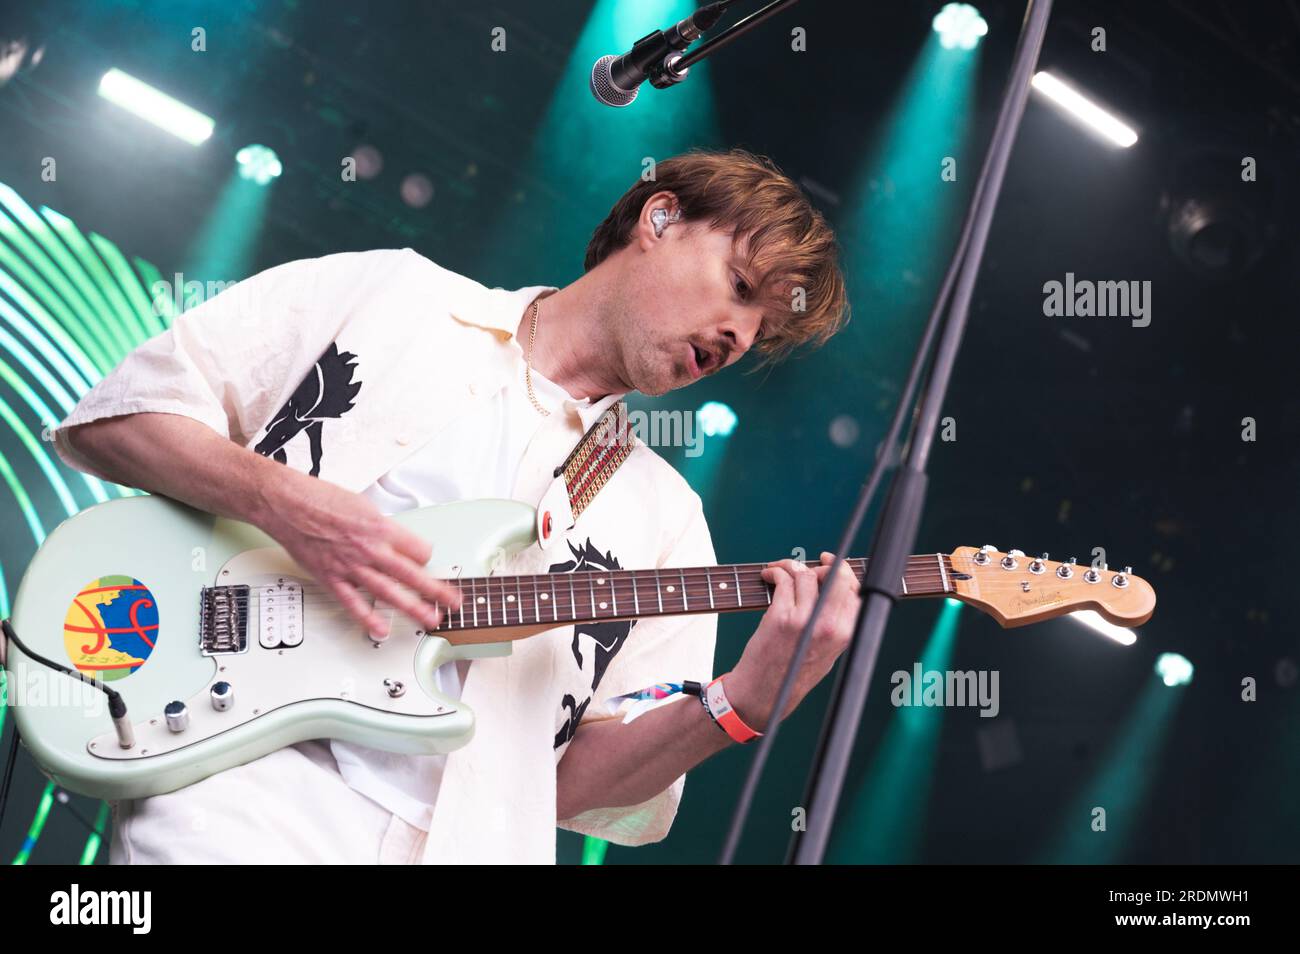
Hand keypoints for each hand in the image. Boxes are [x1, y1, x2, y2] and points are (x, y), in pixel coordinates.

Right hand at [258, 469, 460, 639]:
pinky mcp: (332, 577)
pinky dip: (368, 618)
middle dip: (436, 591)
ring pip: (389, 592)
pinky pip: (353, 603)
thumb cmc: (321, 499)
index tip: (426, 562)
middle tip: (452, 603)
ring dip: (413, 608)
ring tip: (430, 620)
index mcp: (381, 528)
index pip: (419, 550)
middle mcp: (370, 549)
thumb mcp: (364, 506)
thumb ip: (381, 527)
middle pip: (412, 575)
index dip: (425, 557)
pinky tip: (381, 630)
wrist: (288, 503)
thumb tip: (393, 540)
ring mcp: (351, 566)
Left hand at [724, 553, 860, 730]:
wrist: (765, 693)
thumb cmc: (794, 673)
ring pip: (806, 574)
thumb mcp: (829, 651)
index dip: (841, 571)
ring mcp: (805, 620)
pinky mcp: (780, 616)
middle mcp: (830, 626)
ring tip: (779, 570)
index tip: (829, 564)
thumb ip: (836, 621)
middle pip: (836, 575)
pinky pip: (783, 580)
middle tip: (806, 565)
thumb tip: (832, 584)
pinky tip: (768, 576)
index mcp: (846, 634)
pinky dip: (775, 572)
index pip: (854, 589)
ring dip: (790, 566)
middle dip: (822, 564)